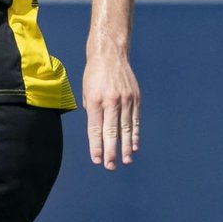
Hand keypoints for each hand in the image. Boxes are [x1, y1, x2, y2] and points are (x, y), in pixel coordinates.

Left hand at [82, 51, 139, 169]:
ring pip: (126, 128)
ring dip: (125, 147)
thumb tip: (99, 132)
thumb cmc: (94, 75)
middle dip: (110, 151)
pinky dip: (135, 134)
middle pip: (111, 132)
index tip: (96, 160)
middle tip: (110, 166)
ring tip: (125, 161)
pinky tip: (134, 146)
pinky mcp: (136, 98)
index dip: (96, 146)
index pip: (95, 129)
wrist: (110, 54)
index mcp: (95, 101)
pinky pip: (135, 120)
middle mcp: (111, 101)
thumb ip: (92, 112)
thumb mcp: (86, 92)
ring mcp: (126, 100)